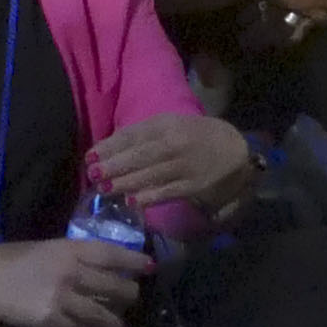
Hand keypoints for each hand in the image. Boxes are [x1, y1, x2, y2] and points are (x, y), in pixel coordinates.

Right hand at [0, 230, 154, 326]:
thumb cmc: (3, 260)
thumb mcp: (39, 248)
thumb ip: (64, 256)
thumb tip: (85, 266)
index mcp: (68, 248)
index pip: (110, 254)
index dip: (133, 262)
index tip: (150, 267)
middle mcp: (71, 271)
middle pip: (114, 286)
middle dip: (129, 296)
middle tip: (132, 300)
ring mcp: (62, 296)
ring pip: (102, 314)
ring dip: (115, 323)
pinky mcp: (50, 320)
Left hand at [87, 106, 252, 216]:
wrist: (237, 151)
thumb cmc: (199, 136)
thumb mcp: (173, 124)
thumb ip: (146, 134)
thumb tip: (114, 146)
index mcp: (167, 124)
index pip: (132, 135)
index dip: (110, 146)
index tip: (90, 156)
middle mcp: (174, 143)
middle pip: (138, 155)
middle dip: (113, 165)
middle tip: (92, 174)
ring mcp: (184, 166)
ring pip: (149, 174)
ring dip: (124, 183)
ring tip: (104, 189)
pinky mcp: (193, 186)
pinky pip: (166, 191)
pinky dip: (149, 197)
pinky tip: (132, 201)